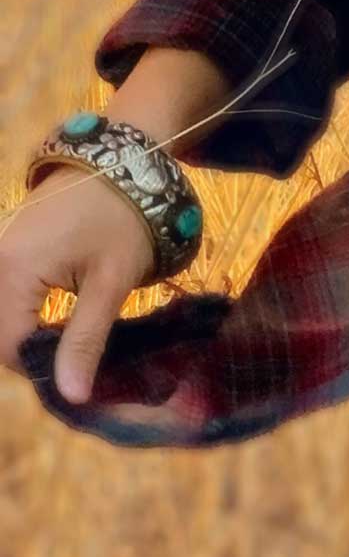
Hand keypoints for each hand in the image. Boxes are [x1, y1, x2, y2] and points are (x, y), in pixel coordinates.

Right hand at [0, 164, 156, 404]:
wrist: (127, 159)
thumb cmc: (128, 216)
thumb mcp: (112, 281)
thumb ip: (86, 339)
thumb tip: (72, 397)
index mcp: (13, 271)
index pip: (10, 348)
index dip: (44, 368)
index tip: (83, 371)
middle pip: (1, 334)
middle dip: (34, 353)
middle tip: (80, 355)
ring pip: (3, 317)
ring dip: (30, 334)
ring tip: (71, 336)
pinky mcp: (8, 247)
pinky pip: (7, 295)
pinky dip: (27, 312)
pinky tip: (57, 318)